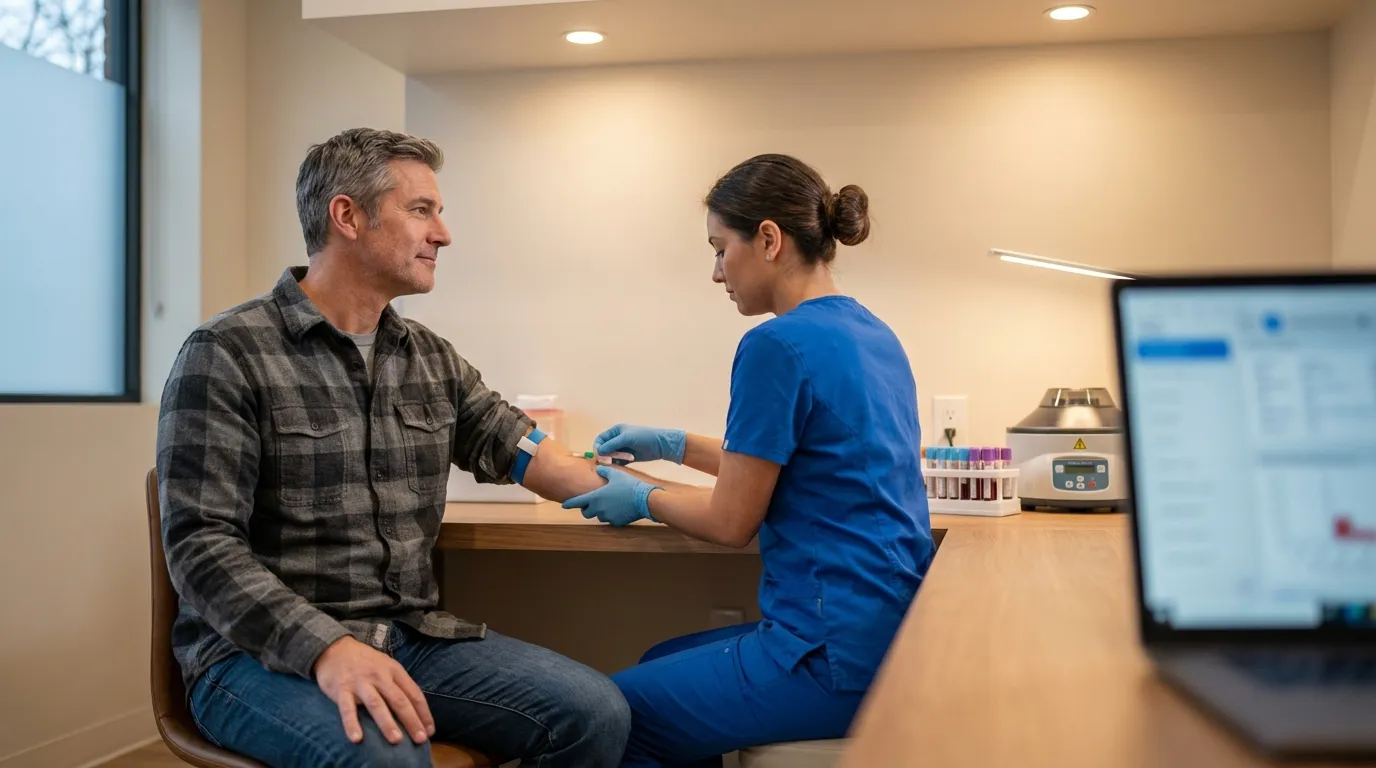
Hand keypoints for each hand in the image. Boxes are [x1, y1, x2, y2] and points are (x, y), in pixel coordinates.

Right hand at [313, 636, 434, 745]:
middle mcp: (380, 676)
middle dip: (411, 721)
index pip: (414, 693)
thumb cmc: (366, 662)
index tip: (430, 731)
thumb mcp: (387, 666)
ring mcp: (360, 683)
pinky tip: (357, 739)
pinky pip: (347, 709)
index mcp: (394, 670)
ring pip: (376, 704)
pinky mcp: (342, 690)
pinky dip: (352, 724)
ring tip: (397, 740)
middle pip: (399, 700)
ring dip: (387, 723)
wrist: (335, 648)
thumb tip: (415, 710)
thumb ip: (399, 685)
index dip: (423, 713)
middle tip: (420, 739)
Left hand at [562, 466, 660, 525]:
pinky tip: (619, 508)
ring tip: (609, 503)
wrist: (644, 499)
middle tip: (593, 502)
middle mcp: (599, 509)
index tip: (564, 505)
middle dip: (587, 508)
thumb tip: (598, 468)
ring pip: (598, 516)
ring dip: (600, 511)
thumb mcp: (616, 474)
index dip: (569, 503)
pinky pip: (609, 520)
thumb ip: (604, 471)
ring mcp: (607, 517)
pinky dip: (611, 515)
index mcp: (596, 497)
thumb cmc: (628, 485)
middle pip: (586, 512)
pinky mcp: (616, 522)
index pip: (577, 502)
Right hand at [593, 424, 686, 463]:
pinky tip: (626, 462)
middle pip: (604, 448)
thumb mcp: (626, 438)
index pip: (600, 439)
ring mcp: (622, 449)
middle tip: (610, 461)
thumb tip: (598, 451)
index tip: (599, 455)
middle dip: (606, 454)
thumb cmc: (643, 437)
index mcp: (616, 431)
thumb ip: (611, 444)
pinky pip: (618, 462)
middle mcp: (617, 439)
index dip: (597, 447)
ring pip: (611, 456)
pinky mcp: (627, 458)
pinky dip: (619, 463)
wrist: (660, 445)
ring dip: (614, 459)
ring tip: (626, 458)